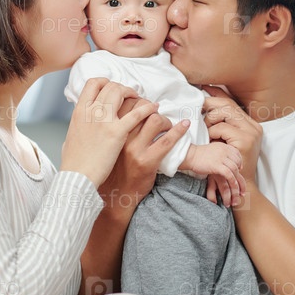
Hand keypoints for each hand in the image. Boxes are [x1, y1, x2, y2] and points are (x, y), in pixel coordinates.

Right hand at [61, 78, 158, 186]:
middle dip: (124, 89)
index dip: (106, 82)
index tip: (114, 89)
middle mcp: (91, 112)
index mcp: (79, 112)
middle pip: (111, 86)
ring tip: (142, 101)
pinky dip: (148, 108)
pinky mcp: (117, 133)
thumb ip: (79, 125)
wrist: (77, 178)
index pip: (93, 83)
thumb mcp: (71, 136)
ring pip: (122, 93)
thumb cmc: (74, 163)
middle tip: (131, 96)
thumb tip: (81, 122)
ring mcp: (104, 121)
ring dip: (135, 94)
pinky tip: (154, 108)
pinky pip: (137, 114)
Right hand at [99, 99, 189, 215]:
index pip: (124, 104)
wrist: (117, 194)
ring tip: (166, 126)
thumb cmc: (114, 169)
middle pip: (140, 108)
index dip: (138, 100)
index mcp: (110, 133)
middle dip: (151, 108)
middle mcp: (121, 139)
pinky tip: (185, 125)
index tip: (144, 105)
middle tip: (156, 114)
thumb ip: (116, 129)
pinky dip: (179, 130)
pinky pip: (167, 140)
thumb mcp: (109, 146)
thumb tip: (128, 109)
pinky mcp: (148, 161)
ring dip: (164, 120)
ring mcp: (135, 150)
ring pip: (154, 120)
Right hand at [183, 143, 245, 206]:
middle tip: (242, 187)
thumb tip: (227, 161)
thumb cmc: (198, 154)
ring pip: (235, 171)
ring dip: (238, 184)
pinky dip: (233, 183)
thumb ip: (221, 153)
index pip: (237, 155)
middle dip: (241, 177)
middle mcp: (225, 151)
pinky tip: (233, 189)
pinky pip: (229, 175)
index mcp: (224, 147)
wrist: (190, 155)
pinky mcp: (218, 165)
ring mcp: (222, 158)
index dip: (240, 163)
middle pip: (238, 164)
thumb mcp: (213, 150)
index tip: (240, 170)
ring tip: (238, 194)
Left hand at [202, 85, 262, 183]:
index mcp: (250, 123)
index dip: (217, 94)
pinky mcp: (246, 140)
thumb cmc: (228, 162)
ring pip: (225, 114)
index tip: (203, 87)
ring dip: (210, 120)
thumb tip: (204, 105)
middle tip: (196, 107)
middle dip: (209, 104)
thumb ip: (219, 124)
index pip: (232, 102)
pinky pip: (222, 128)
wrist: (240, 185)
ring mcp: (251, 132)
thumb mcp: (224, 140)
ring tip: (205, 130)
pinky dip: (213, 132)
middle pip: (228, 105)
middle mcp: (253, 125)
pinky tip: (211, 139)